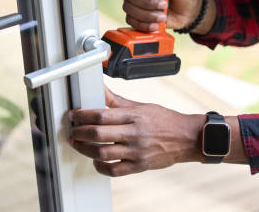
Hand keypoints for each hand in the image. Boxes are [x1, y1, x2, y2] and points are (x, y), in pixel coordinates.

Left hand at [68, 87, 204, 176]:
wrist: (187, 138)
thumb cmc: (165, 120)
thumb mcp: (141, 106)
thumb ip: (117, 101)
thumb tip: (100, 88)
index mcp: (134, 116)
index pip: (101, 115)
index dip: (82, 116)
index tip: (73, 115)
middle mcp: (135, 133)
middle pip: (98, 135)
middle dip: (79, 133)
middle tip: (72, 130)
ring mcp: (137, 151)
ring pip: (103, 153)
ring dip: (85, 150)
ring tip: (78, 144)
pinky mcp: (140, 166)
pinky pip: (115, 170)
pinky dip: (101, 167)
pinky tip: (96, 161)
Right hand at [117, 0, 201, 31]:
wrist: (188, 14)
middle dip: (145, 2)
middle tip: (162, 4)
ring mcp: (138, 3)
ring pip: (129, 8)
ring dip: (146, 15)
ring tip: (162, 16)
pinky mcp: (139, 16)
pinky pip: (132, 21)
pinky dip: (144, 25)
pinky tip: (156, 24)